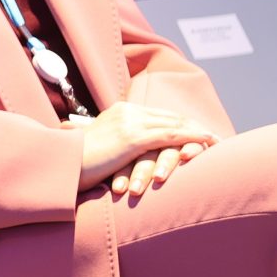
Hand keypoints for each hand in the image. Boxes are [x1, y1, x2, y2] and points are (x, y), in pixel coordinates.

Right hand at [76, 101, 217, 198]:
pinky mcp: (133, 138)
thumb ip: (114, 144)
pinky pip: (170, 135)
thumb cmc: (76, 162)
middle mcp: (126, 112)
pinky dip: (191, 138)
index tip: (196, 132)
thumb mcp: (99, 147)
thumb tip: (120, 153)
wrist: (61, 164)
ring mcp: (130, 123)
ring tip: (215, 140)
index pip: (157, 116)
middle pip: (168, 117)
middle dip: (193, 127)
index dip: (179, 123)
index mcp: (119, 112)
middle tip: (213, 136)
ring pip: (173, 125)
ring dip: (197, 132)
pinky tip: (205, 143)